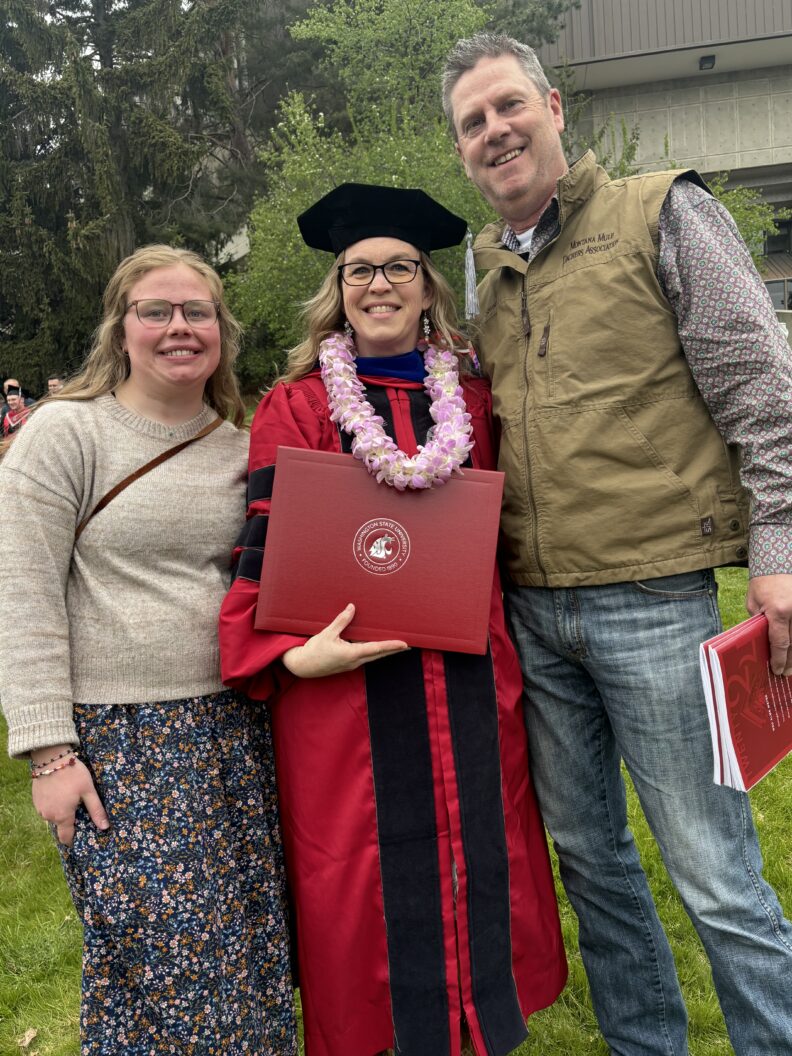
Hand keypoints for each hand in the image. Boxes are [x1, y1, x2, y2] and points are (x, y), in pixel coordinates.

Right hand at [31, 746, 109, 846]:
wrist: (51, 758)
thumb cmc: (73, 774)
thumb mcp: (88, 791)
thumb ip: (96, 810)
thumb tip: (104, 827)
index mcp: (62, 816)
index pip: (65, 838)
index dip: (73, 839)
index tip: (81, 837)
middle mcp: (48, 816)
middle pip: (60, 825)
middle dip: (69, 821)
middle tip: (79, 809)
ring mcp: (39, 808)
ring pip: (53, 816)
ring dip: (60, 811)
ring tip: (71, 799)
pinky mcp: (35, 799)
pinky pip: (46, 807)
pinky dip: (54, 804)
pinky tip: (61, 793)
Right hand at [281, 603, 408, 678]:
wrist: (302, 666)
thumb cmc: (314, 650)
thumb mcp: (327, 633)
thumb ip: (341, 621)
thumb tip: (352, 607)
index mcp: (351, 654)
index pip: (376, 649)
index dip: (391, 646)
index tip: (404, 644)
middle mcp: (354, 661)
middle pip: (379, 655)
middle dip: (393, 650)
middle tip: (408, 646)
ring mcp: (352, 664)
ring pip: (373, 657)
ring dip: (385, 652)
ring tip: (397, 646)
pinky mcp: (348, 664)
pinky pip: (365, 657)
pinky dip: (374, 652)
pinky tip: (377, 647)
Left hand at [746, 573, 791, 676]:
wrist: (777, 563)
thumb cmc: (763, 583)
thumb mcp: (753, 603)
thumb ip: (758, 623)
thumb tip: (761, 642)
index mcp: (778, 611)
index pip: (780, 642)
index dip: (779, 659)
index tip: (777, 670)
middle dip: (791, 661)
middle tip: (786, 674)